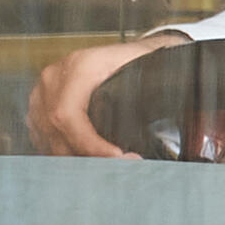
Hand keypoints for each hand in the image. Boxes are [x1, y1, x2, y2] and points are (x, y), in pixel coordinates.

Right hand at [23, 30, 185, 156]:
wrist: (126, 52)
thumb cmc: (143, 60)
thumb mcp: (153, 64)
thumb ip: (163, 83)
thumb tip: (187, 108)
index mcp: (79, 66)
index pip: (69, 114)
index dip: (90, 144)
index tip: (119, 159)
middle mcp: (54, 78)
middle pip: (57, 132)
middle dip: (88, 158)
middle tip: (121, 171)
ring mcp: (41, 93)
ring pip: (49, 140)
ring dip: (77, 160)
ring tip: (109, 170)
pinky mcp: (38, 108)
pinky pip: (44, 140)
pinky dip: (66, 155)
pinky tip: (89, 163)